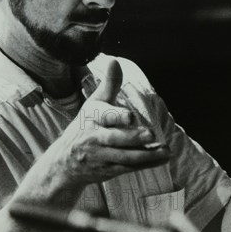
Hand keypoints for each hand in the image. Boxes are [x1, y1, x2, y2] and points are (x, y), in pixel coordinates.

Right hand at [15, 60, 170, 205]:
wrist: (65, 161)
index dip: (117, 116)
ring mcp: (100, 156)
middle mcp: (94, 137)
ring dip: (146, 155)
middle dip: (132, 138)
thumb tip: (115, 61)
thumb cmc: (85, 125)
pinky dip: (145, 164)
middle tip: (150, 134)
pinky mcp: (107, 170)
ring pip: (124, 157)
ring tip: (165, 151)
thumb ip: (109, 84)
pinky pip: (128, 168)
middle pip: (114, 138)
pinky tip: (161, 157)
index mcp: (92, 117)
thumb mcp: (94, 104)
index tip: (130, 117)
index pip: (104, 116)